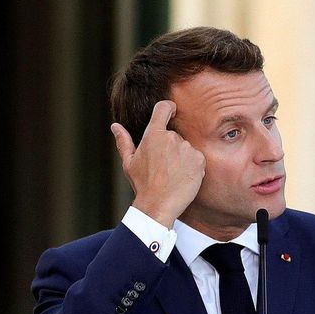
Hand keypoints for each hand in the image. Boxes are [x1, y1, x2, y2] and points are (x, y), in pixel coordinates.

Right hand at [111, 100, 204, 228]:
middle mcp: (172, 138)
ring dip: (181, 157)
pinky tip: (181, 178)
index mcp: (153, 135)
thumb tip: (115, 126)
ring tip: (171, 175)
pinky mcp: (199, 159)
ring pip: (185, 147)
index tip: (170, 112)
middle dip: (169, 147)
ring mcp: (187, 148)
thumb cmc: (142, 184)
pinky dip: (191, 166)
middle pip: (174, 135)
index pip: (164, 108)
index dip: (168, 108)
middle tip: (162, 166)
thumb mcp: (129, 163)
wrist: (159, 205)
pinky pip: (196, 158)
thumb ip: (123, 141)